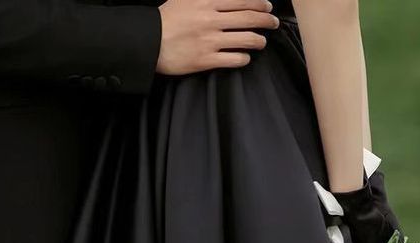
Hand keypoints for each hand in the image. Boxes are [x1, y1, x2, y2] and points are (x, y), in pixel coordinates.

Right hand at [157, 0, 279, 74]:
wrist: (147, 43)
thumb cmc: (165, 20)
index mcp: (207, 1)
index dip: (261, 3)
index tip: (267, 6)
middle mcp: (211, 19)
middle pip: (251, 18)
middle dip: (267, 21)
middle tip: (272, 23)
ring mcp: (209, 41)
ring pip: (248, 39)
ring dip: (259, 40)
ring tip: (261, 41)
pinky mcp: (205, 60)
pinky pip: (235, 59)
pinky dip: (244, 58)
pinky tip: (244, 57)